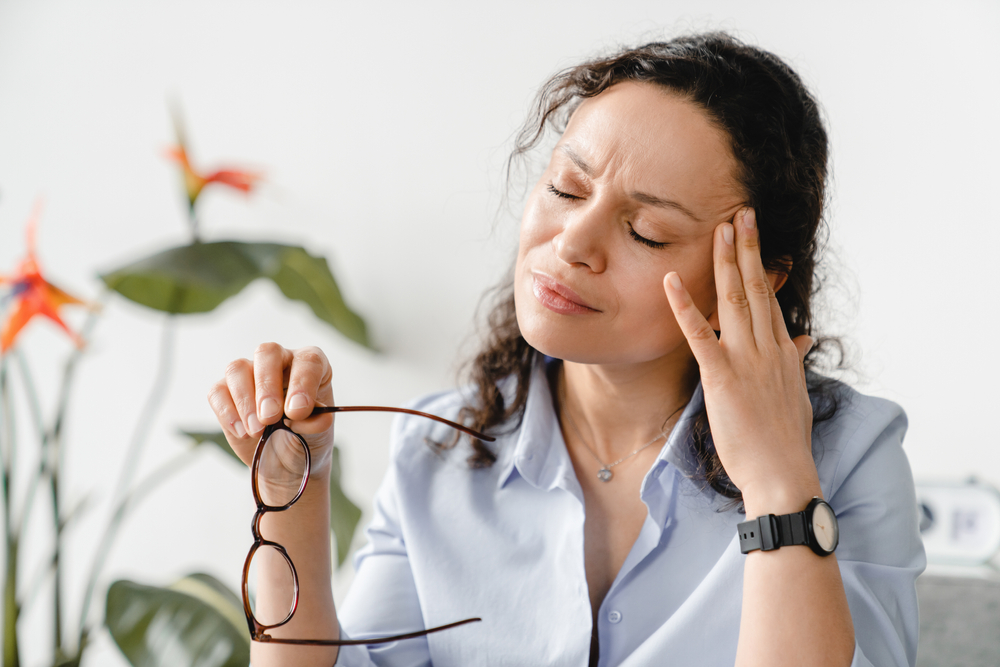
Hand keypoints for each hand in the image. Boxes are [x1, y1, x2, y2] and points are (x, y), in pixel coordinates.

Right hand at [207, 343, 335, 485]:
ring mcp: (250, 373)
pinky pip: (218, 392)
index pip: (309, 360)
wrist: (285, 461)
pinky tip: (243, 432)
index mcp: (309, 365)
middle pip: (267, 353)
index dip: (302, 382)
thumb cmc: (306, 437)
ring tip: (256, 431)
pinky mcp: (226, 392)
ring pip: (237, 369)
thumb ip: (316, 422)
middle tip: (270, 418)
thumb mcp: (318, 433)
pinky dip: (228, 413)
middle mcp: (280, 361)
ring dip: (245, 402)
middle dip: (267, 386)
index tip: (297, 411)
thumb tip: (309, 415)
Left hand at [663, 208, 818, 515]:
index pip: (768, 300)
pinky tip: (671, 280)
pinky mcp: (722, 375)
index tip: (753, 239)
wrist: (782, 474)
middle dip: (747, 249)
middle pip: (755, 289)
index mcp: (782, 352)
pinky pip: (699, 333)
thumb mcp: (795, 395)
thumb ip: (794, 362)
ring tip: (721, 229)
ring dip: (725, 262)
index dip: (760, 266)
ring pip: (733, 300)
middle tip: (741, 214)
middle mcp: (768, 348)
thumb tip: (800, 340)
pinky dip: (684, 305)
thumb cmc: (785, 442)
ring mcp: (746, 359)